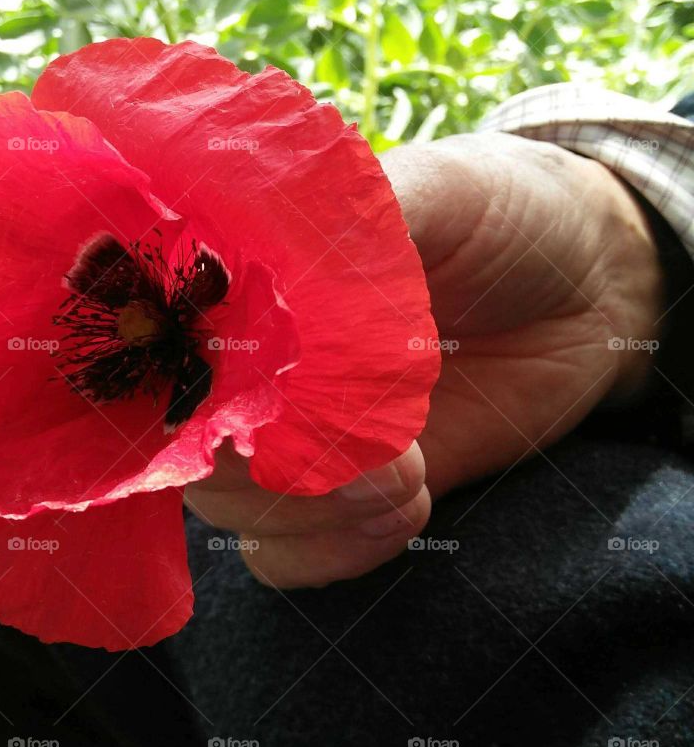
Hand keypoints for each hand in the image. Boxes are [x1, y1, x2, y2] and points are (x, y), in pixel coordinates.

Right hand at [185, 132, 662, 586]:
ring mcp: (285, 428)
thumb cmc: (500, 213)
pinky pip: (278, 555)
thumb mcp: (432, 191)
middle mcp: (246, 356)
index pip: (158, 332)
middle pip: (178, 435)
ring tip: (406, 477)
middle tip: (359, 451)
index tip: (264, 388)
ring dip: (307, 510)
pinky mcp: (331, 491)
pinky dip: (327, 552)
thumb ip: (347, 221)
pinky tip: (402, 511)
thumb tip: (266, 262)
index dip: (188, 371)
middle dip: (259, 463)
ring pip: (222, 504)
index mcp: (240, 271)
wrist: (587, 288)